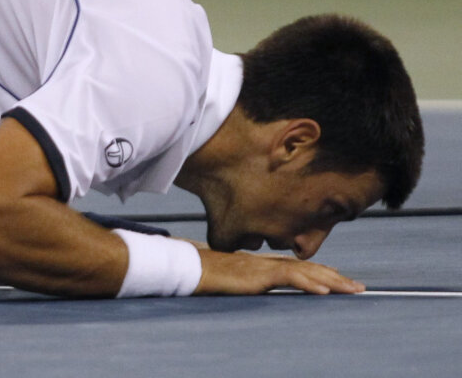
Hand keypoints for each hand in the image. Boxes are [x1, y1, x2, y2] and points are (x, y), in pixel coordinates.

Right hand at [194, 249, 365, 295]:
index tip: (343, 279)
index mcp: (267, 263)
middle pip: (311, 268)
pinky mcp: (259, 274)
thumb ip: (255, 280)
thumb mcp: (239, 278)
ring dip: (332, 281)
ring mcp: (266, 266)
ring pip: (306, 272)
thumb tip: (263, 287)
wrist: (194, 267)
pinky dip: (308, 284)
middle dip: (337, 278)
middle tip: (359, 287)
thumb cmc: (211, 273)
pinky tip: (323, 291)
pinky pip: (289, 278)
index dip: (324, 272)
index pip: (302, 267)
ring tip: (351, 290)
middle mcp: (271, 262)